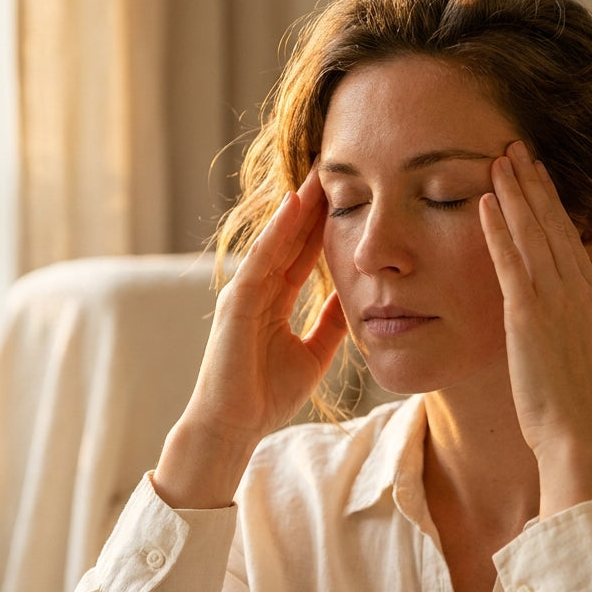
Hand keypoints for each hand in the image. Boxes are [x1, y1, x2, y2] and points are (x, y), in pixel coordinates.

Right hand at [156, 169, 347, 508]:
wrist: (234, 427)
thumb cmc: (266, 396)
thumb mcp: (314, 354)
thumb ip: (332, 324)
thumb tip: (357, 299)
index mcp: (274, 299)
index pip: (303, 250)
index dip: (324, 221)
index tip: (349, 192)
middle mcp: (258, 288)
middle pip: (290, 236)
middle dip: (313, 201)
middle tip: (337, 164)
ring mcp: (245, 291)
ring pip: (276, 238)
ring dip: (298, 204)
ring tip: (320, 170)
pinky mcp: (236, 301)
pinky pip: (261, 259)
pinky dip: (277, 232)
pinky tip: (294, 204)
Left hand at [479, 141, 591, 516]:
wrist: (578, 434)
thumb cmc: (573, 406)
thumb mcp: (578, 352)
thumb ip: (568, 323)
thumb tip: (556, 314)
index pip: (570, 237)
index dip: (552, 202)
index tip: (538, 173)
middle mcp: (578, 290)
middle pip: (554, 223)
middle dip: (535, 182)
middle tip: (518, 146)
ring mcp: (555, 300)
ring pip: (534, 233)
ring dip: (516, 192)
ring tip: (500, 158)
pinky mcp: (529, 315)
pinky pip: (511, 261)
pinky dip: (500, 228)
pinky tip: (487, 202)